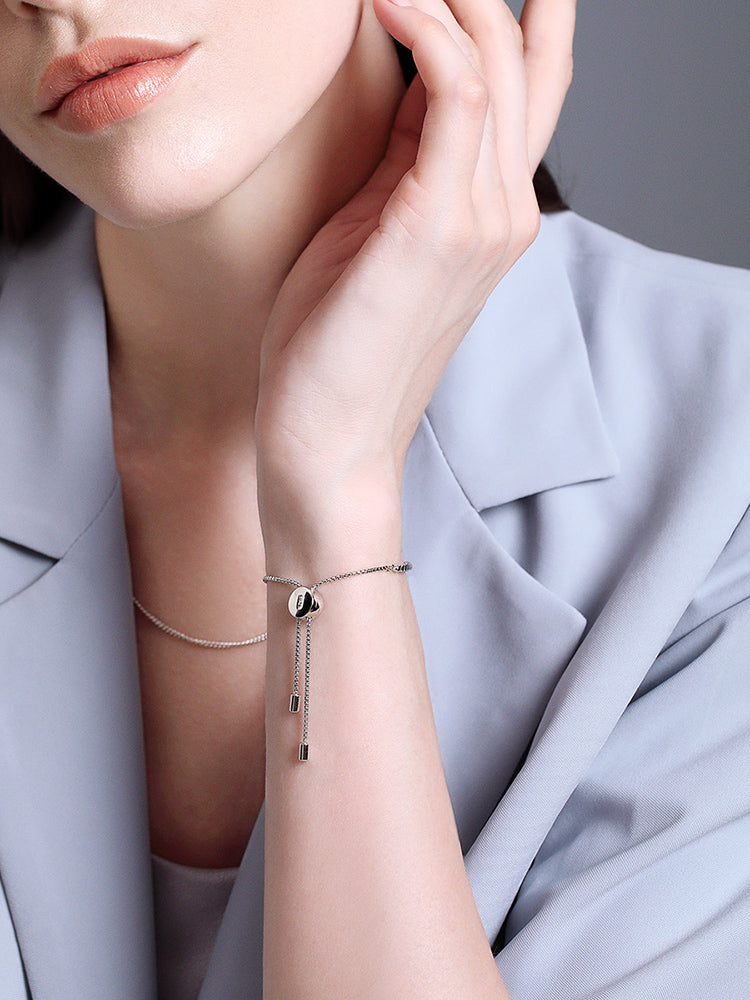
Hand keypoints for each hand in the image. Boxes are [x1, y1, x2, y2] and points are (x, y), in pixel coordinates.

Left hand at [255, 0, 574, 501]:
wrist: (329, 437)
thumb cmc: (334, 342)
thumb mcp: (373, 227)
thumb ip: (407, 152)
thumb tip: (409, 66)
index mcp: (490, 211)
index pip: (528, 84)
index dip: (515, 12)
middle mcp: (504, 209)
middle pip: (523, 56)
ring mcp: (483, 217)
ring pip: (493, 58)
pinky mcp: (441, 223)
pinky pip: (455, 89)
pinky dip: (427, 27)